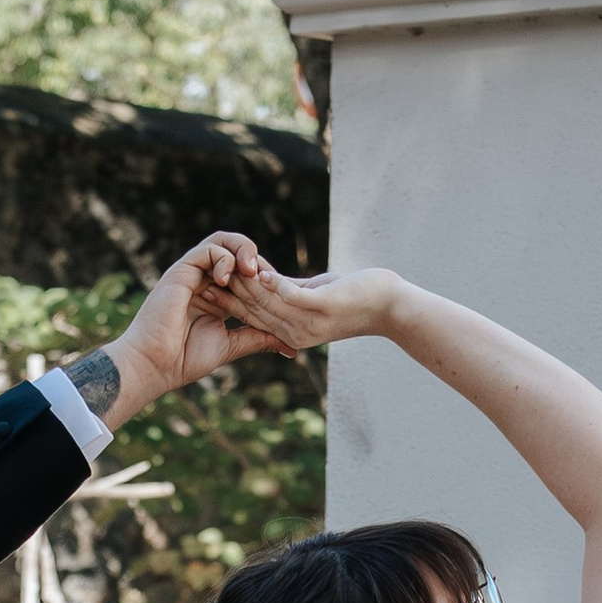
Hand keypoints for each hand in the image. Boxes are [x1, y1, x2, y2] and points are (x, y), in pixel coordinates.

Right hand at [68, 235, 290, 430]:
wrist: (157, 365)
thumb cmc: (187, 359)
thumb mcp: (233, 345)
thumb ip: (259, 337)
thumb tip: (292, 347)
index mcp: (218, 296)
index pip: (246, 274)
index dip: (264, 279)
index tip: (275, 294)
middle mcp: (205, 281)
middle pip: (236, 252)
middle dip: (257, 261)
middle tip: (269, 278)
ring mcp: (193, 274)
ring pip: (222, 242)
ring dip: (243, 250)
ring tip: (253, 270)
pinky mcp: (181, 270)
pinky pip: (207, 249)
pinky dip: (223, 258)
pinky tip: (227, 278)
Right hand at [226, 262, 403, 354]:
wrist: (391, 306)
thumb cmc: (357, 297)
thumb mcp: (315, 295)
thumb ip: (291, 290)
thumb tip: (268, 279)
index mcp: (291, 334)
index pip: (254, 317)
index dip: (232, 302)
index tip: (210, 287)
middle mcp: (296, 333)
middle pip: (255, 310)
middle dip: (232, 293)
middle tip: (210, 276)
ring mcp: (308, 323)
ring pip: (268, 303)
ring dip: (247, 285)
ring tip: (229, 269)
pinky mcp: (321, 308)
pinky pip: (290, 295)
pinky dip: (273, 282)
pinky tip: (259, 269)